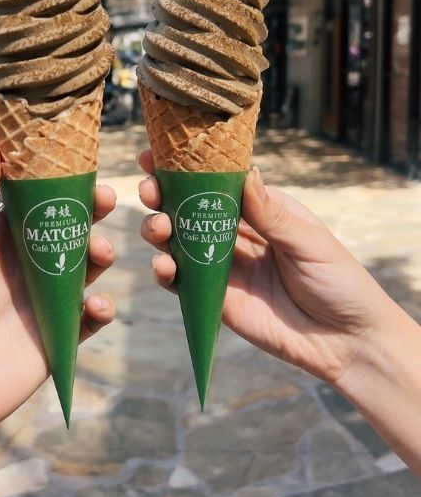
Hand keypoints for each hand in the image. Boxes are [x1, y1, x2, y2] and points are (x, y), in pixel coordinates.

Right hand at [138, 150, 391, 386]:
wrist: (347, 342)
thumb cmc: (338, 281)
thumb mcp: (308, 242)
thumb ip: (271, 213)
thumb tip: (245, 172)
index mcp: (259, 209)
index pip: (216, 181)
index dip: (184, 168)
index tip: (154, 154)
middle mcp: (235, 234)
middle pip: (188, 208)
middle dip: (163, 196)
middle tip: (149, 190)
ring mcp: (222, 266)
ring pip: (178, 242)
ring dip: (159, 230)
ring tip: (159, 228)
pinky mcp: (216, 300)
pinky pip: (183, 283)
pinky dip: (166, 272)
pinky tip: (164, 266)